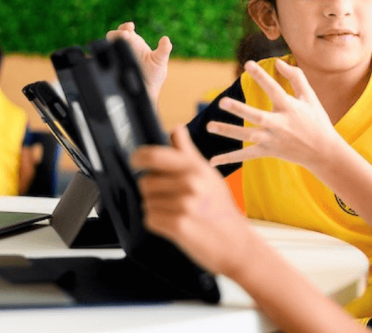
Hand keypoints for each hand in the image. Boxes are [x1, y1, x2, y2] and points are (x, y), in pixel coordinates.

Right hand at [106, 22, 171, 101]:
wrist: (148, 91)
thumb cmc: (154, 75)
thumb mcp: (160, 60)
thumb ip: (164, 49)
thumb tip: (166, 39)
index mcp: (135, 43)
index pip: (126, 30)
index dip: (125, 26)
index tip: (130, 26)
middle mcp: (126, 49)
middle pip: (115, 35)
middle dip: (118, 33)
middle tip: (126, 35)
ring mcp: (120, 57)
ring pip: (110, 45)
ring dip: (114, 40)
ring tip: (123, 41)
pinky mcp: (117, 66)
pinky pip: (109, 57)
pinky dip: (109, 53)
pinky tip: (117, 53)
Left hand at [134, 126, 255, 276]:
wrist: (236, 244)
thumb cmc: (220, 209)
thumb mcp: (208, 174)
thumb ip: (187, 152)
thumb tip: (176, 128)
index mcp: (195, 167)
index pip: (154, 155)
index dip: (138, 158)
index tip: (136, 162)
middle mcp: (190, 183)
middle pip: (145, 182)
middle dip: (153, 192)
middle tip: (171, 199)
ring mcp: (184, 204)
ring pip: (147, 202)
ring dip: (157, 209)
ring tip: (177, 213)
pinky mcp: (178, 225)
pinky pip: (150, 219)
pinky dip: (158, 224)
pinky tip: (176, 225)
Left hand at [205, 59, 341, 171]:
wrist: (323, 152)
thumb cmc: (317, 120)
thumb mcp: (310, 97)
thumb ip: (296, 77)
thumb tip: (278, 62)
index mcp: (289, 108)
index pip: (273, 89)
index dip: (261, 76)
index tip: (248, 64)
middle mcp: (280, 124)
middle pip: (256, 116)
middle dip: (240, 110)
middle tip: (222, 102)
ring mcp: (273, 140)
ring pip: (247, 136)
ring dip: (228, 131)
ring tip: (209, 126)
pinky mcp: (268, 152)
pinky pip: (246, 156)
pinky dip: (229, 158)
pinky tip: (212, 161)